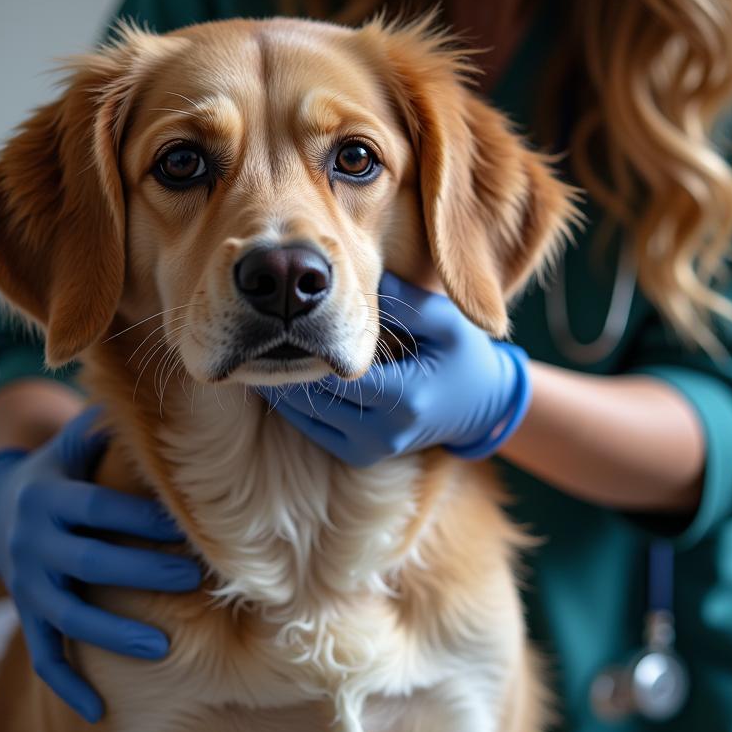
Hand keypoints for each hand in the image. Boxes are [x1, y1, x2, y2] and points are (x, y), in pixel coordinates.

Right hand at [0, 406, 198, 721]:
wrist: (1, 510)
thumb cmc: (63, 473)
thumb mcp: (76, 444)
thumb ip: (110, 428)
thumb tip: (163, 396)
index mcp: (51, 496)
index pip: (98, 509)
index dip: (139, 519)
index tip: (187, 527)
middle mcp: (34, 542)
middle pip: (87, 562)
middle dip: (139, 571)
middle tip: (192, 577)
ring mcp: (26, 584)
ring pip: (66, 616)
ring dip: (113, 634)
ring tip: (164, 649)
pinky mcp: (26, 615)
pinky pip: (44, 655)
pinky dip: (68, 685)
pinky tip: (99, 712)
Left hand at [263, 273, 530, 467]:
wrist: (480, 406)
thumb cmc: (464, 355)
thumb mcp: (446, 321)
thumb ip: (405, 301)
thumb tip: (360, 276)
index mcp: (405, 399)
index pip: (338, 373)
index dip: (305, 347)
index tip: (277, 319)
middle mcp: (384, 433)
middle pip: (315, 396)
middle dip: (284, 366)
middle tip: (251, 333)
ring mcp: (371, 450)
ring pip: (307, 416)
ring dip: (281, 386)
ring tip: (254, 352)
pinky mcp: (360, 456)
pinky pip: (314, 430)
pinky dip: (293, 405)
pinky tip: (275, 376)